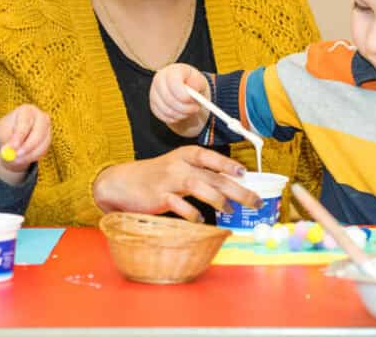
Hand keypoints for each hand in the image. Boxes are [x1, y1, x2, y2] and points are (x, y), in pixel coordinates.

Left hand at [0, 104, 51, 180]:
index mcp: (26, 110)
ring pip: (41, 145)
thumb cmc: (7, 132)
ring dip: (27, 155)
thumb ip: (7, 141)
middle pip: (38, 132)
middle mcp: (40, 117)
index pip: (25, 122)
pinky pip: (42, 152)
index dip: (19, 136)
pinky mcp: (48, 140)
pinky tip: (22, 154)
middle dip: (27, 146)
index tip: (12, 147)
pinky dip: (31, 157)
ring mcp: (47, 128)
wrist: (15, 137)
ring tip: (13, 158)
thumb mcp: (3, 134)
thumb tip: (9, 150)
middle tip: (16, 157)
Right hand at [92, 145, 260, 221]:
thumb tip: (232, 184)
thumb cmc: (155, 177)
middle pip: (213, 176)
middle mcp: (179, 165)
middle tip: (254, 201)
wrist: (121, 183)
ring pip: (199, 186)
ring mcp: (168, 181)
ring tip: (230, 210)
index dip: (228, 164)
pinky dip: (192, 213)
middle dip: (237, 189)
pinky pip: (180, 205)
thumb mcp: (177, 167)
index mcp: (185, 155)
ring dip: (219, 199)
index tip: (245, 173)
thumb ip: (200, 173)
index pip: (211, 157)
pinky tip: (200, 220)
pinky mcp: (159, 197)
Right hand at [150, 63, 210, 137]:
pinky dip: (174, 118)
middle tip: (195, 109)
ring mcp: (154, 92)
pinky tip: (181, 113)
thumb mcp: (199, 81)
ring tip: (189, 110)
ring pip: (166, 110)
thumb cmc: (193, 84)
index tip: (191, 100)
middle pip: (168, 98)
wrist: (186, 91)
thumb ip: (197, 84)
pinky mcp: (153, 104)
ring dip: (181, 114)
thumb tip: (192, 93)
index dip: (182, 93)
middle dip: (184, 107)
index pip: (173, 82)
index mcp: (172, 70)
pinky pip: (163, 116)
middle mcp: (159, 79)